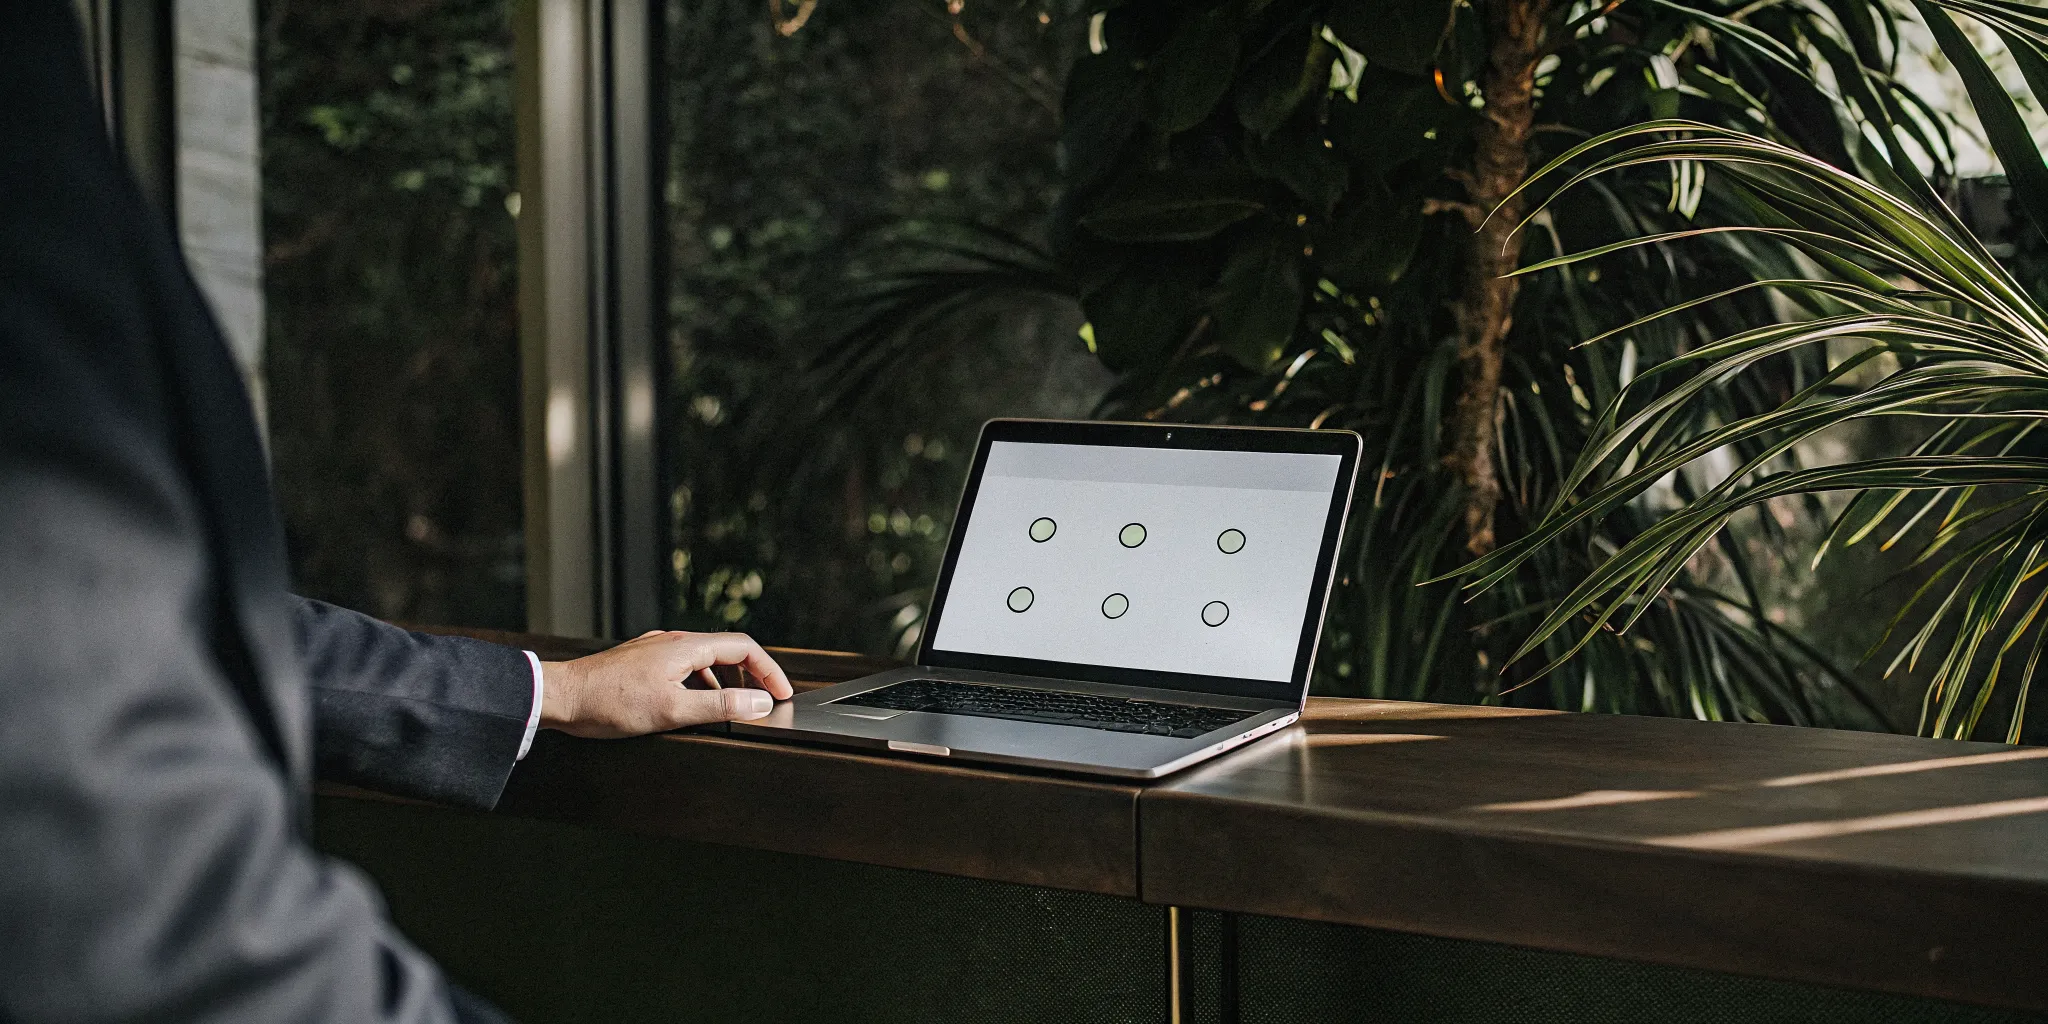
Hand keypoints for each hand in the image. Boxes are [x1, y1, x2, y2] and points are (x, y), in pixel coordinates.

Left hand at [538, 630, 794, 738]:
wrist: (563, 697)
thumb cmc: (610, 703)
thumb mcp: (672, 710)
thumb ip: (720, 707)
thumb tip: (759, 702)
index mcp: (686, 647)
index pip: (744, 648)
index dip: (769, 671)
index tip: (783, 693)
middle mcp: (673, 641)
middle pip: (727, 651)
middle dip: (752, 675)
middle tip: (764, 701)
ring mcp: (656, 650)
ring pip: (705, 660)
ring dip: (727, 681)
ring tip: (734, 707)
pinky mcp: (643, 661)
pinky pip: (685, 666)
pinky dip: (702, 683)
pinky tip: (694, 704)